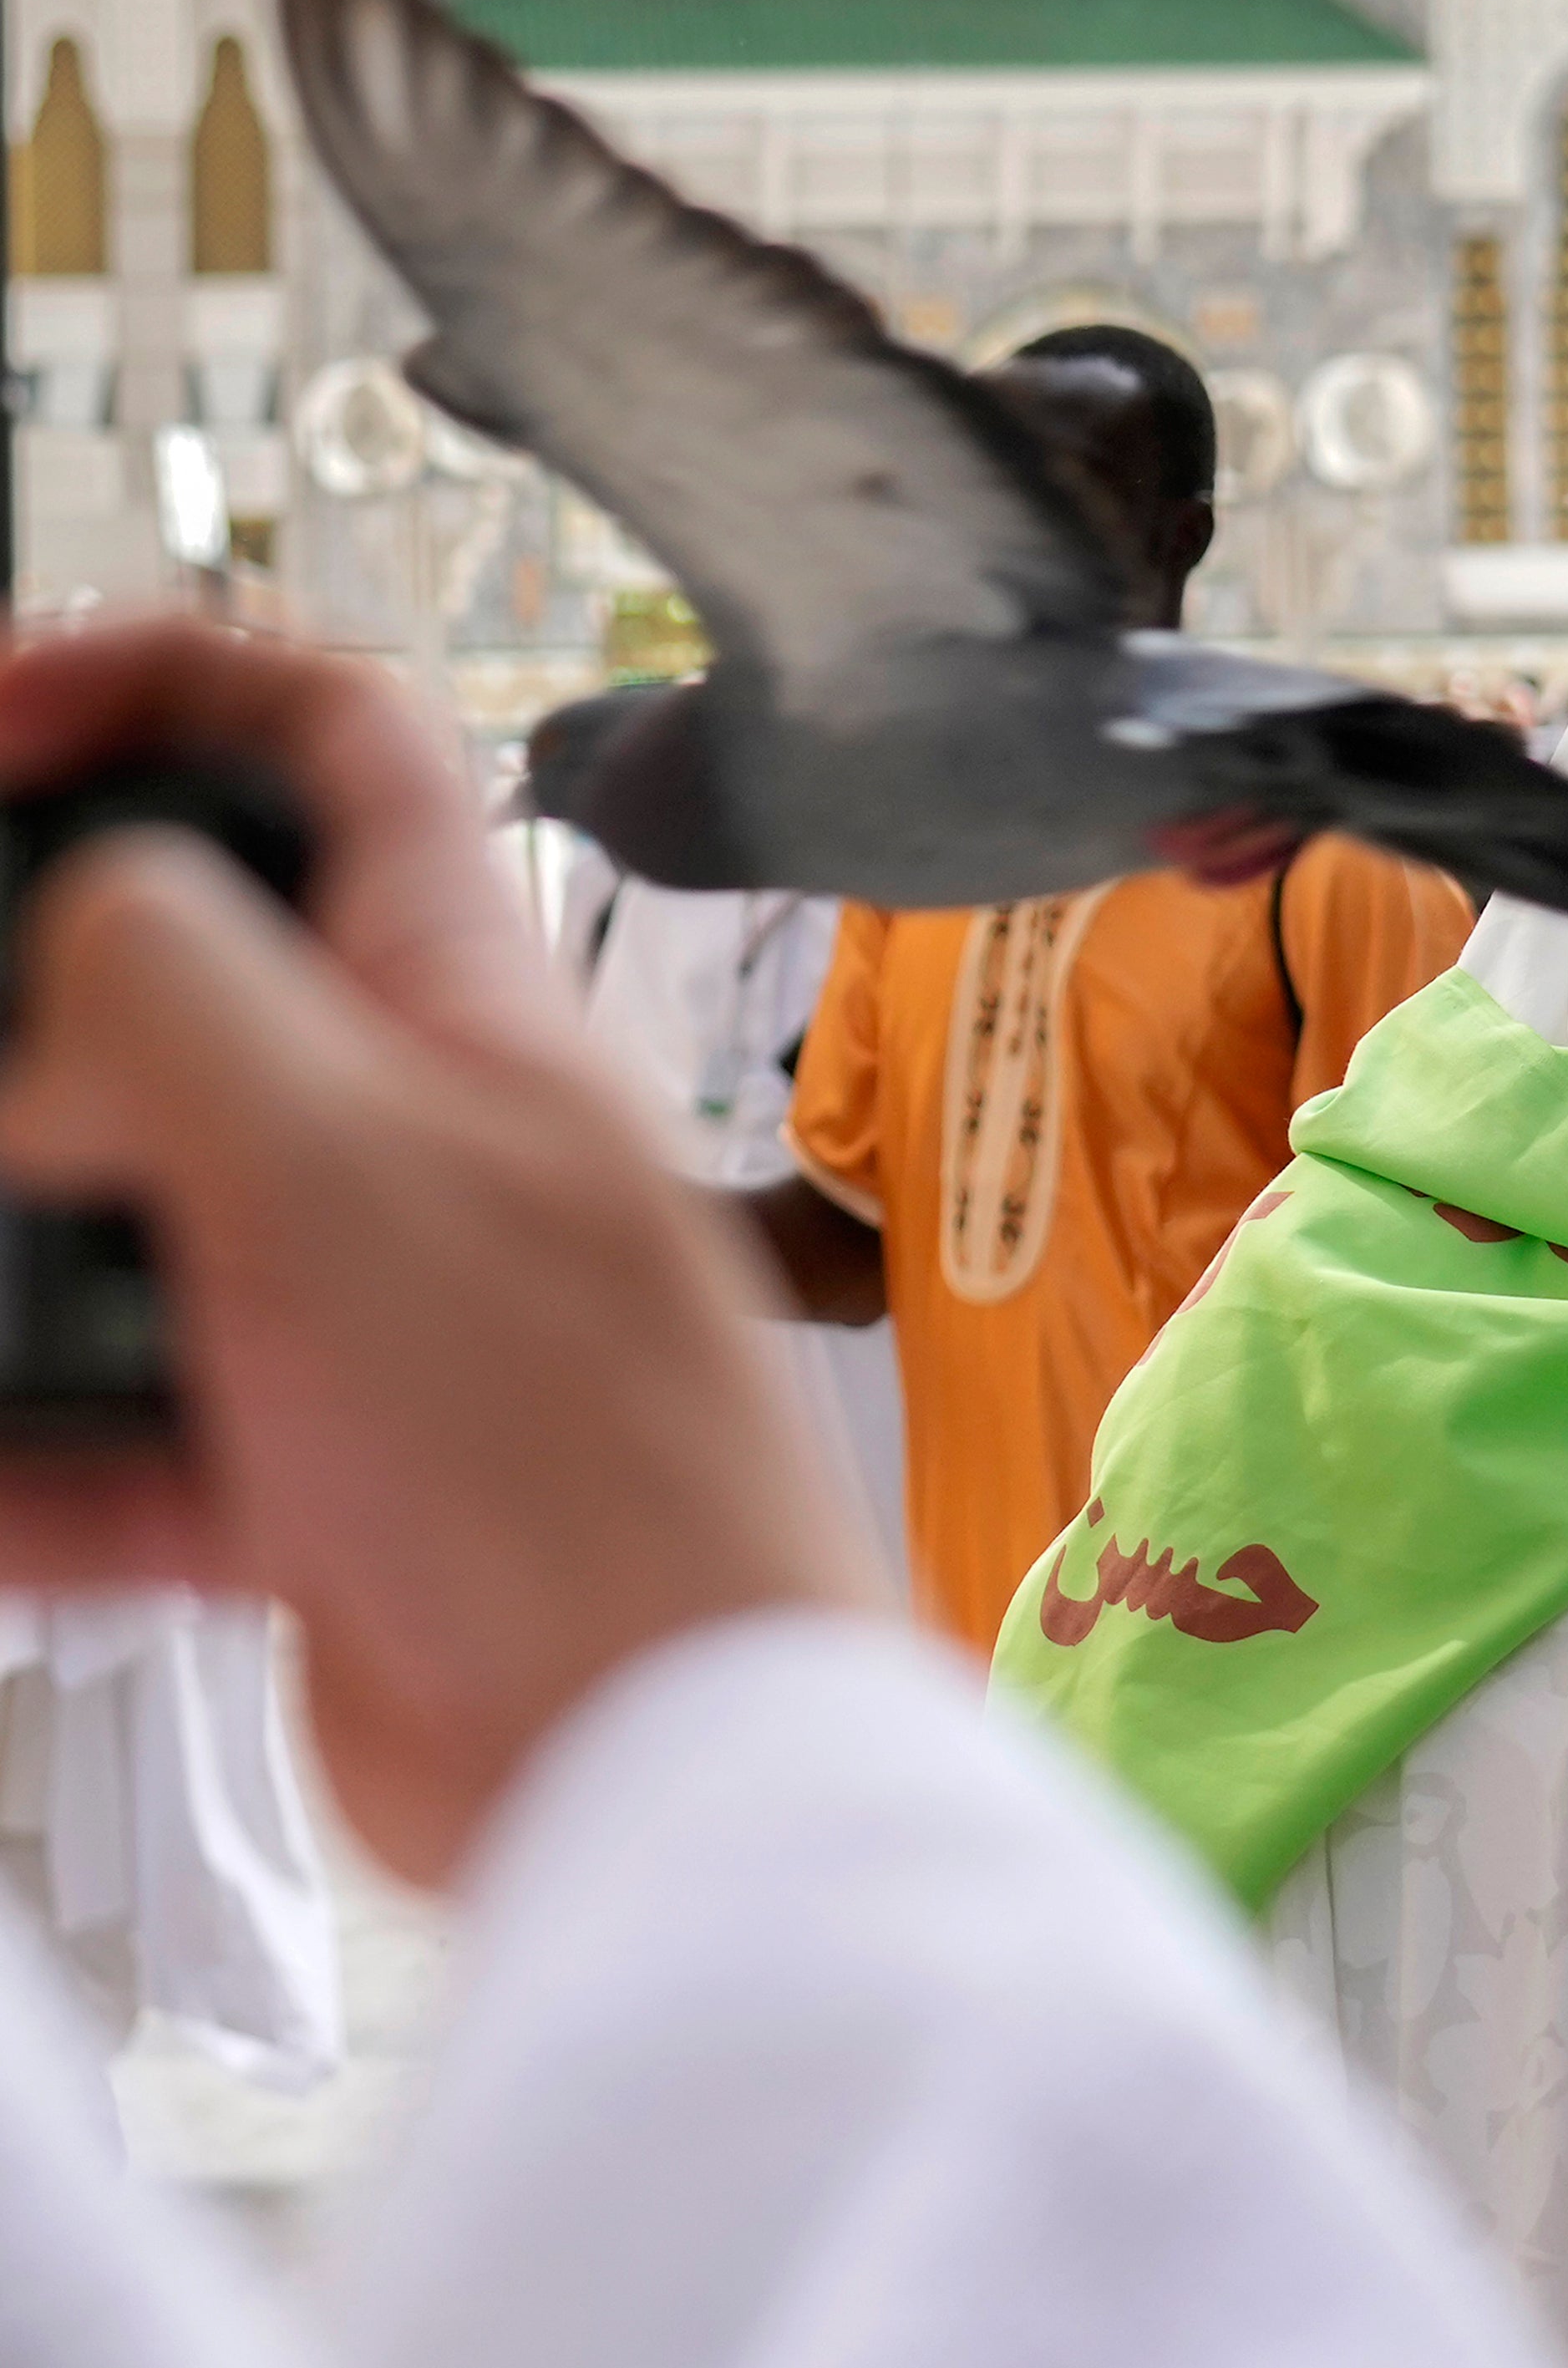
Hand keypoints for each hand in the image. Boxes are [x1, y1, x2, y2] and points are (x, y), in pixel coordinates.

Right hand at [0, 620, 881, 1885]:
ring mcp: (370, 1309)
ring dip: (12, 1258)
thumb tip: (81, 922)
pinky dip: (35, 1464)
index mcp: (462, 1001)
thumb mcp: (333, 1155)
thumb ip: (178, 992)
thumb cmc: (569, 1451)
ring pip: (126, 1225)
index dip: (162, 678)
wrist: (654, 1738)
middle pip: (185, 988)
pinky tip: (1, 1489)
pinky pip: (125, 1441)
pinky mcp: (323, 1479)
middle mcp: (421, 1135)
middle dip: (26, 1006)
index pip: (335, 738)